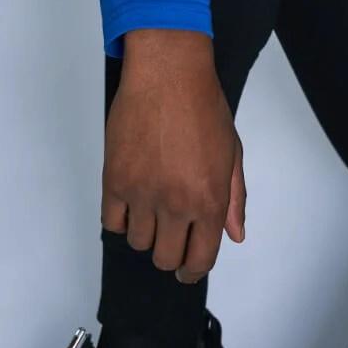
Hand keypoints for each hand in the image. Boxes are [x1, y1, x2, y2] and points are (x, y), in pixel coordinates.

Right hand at [100, 30, 245, 283]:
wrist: (168, 76)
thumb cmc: (204, 108)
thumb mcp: (232, 155)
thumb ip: (234, 199)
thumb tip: (235, 234)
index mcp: (210, 200)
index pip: (200, 259)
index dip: (193, 272)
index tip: (188, 271)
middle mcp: (176, 204)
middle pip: (165, 258)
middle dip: (170, 254)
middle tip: (171, 239)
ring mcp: (143, 194)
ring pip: (138, 243)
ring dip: (146, 234)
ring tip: (153, 210)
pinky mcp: (115, 180)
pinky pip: (113, 222)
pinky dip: (122, 219)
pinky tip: (133, 203)